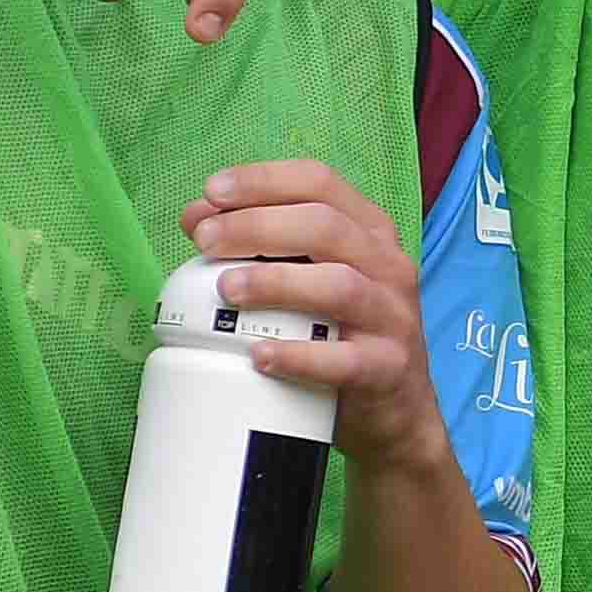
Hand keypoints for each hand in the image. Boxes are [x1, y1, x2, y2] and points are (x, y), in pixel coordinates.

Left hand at [182, 164, 453, 476]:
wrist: (395, 411)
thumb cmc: (340, 333)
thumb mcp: (310, 278)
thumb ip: (264, 247)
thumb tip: (197, 219)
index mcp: (369, 232)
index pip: (320, 182)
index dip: (264, 180)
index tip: (212, 191)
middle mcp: (388, 265)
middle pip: (325, 226)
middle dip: (257, 226)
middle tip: (206, 241)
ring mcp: (392, 317)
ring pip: (339, 285)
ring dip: (276, 282)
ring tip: (227, 289)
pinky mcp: (388, 367)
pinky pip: (345, 360)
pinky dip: (299, 355)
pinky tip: (259, 355)